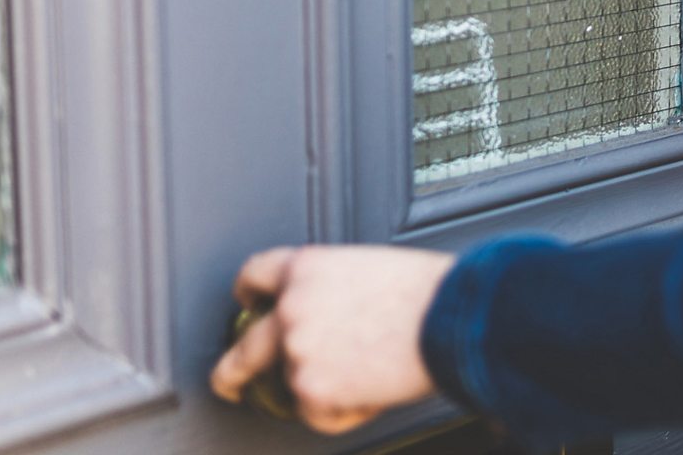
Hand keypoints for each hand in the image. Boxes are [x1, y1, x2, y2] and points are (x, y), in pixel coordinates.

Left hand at [210, 245, 455, 434]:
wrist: (451, 317)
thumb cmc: (429, 290)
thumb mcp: (371, 267)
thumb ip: (335, 287)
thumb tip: (332, 312)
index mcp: (306, 268)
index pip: (255, 275)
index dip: (249, 293)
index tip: (249, 304)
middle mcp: (291, 307)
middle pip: (244, 347)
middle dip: (232, 371)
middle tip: (231, 382)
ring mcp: (297, 351)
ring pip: (294, 384)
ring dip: (324, 389)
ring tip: (370, 377)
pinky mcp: (311, 391)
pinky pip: (319, 414)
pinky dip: (345, 412)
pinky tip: (374, 392)